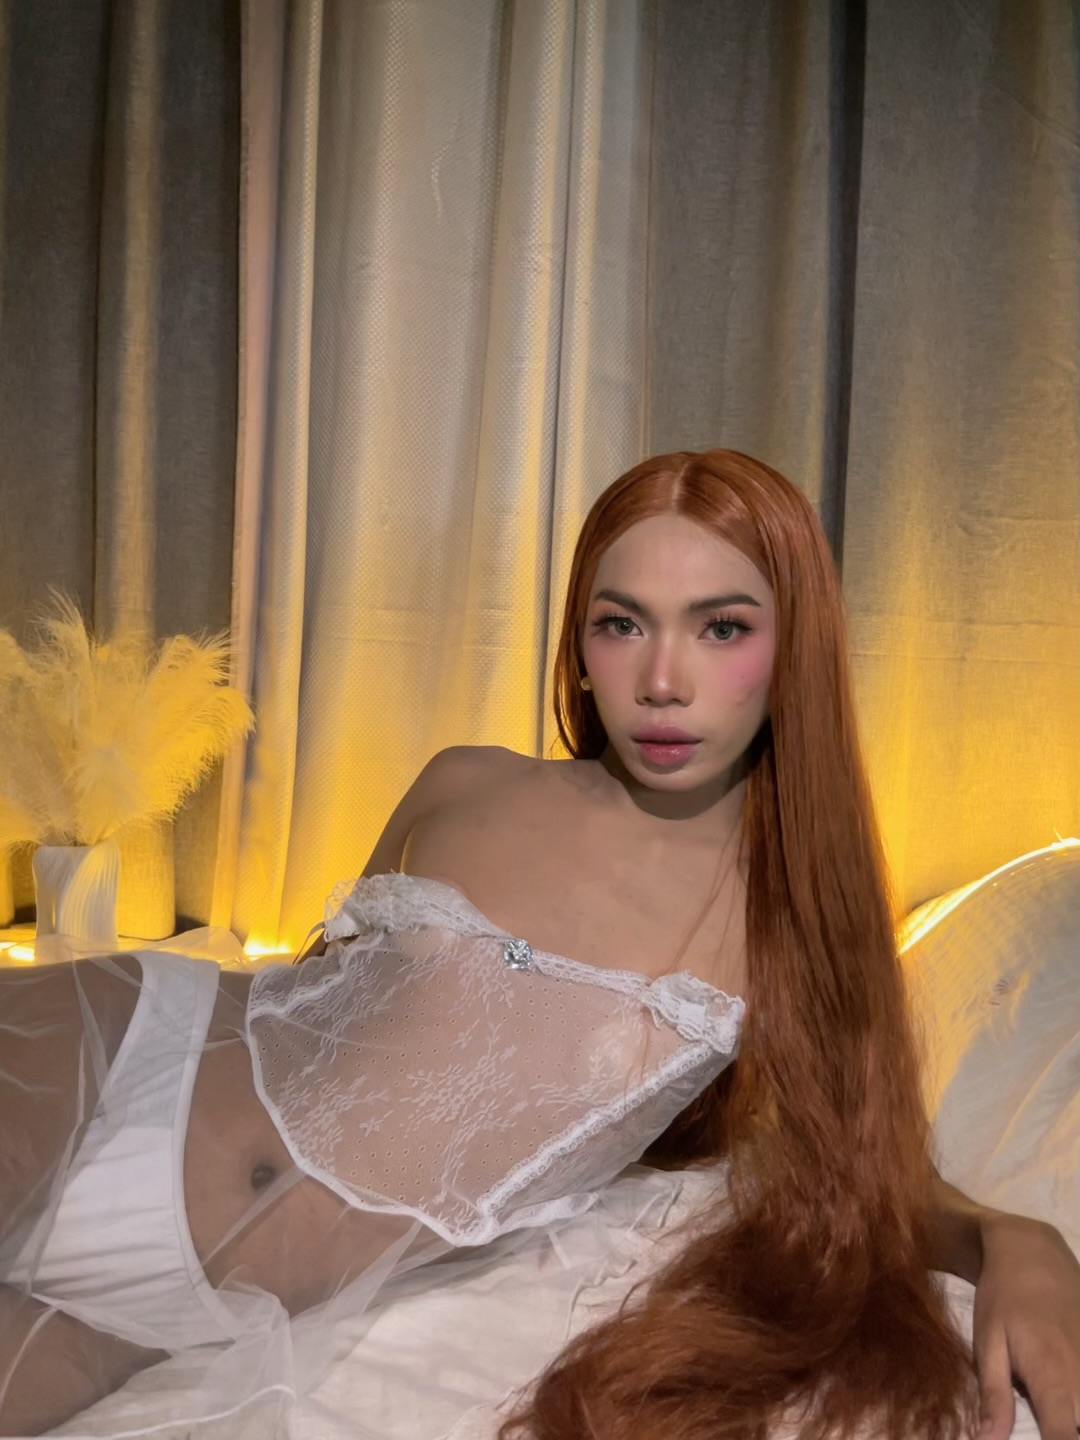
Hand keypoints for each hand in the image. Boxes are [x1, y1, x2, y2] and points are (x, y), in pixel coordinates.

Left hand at [972, 1212, 1079, 1439]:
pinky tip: (1066, 1390)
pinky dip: (1079, 1395)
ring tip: (1053, 1403)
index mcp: (1053, 1381)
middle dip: (1066, 1430)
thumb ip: (994, 1397)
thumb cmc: (1003, 1298)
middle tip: (1042, 1416)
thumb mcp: (988, 1344)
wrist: (1034, 1254)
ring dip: (1074, 1413)